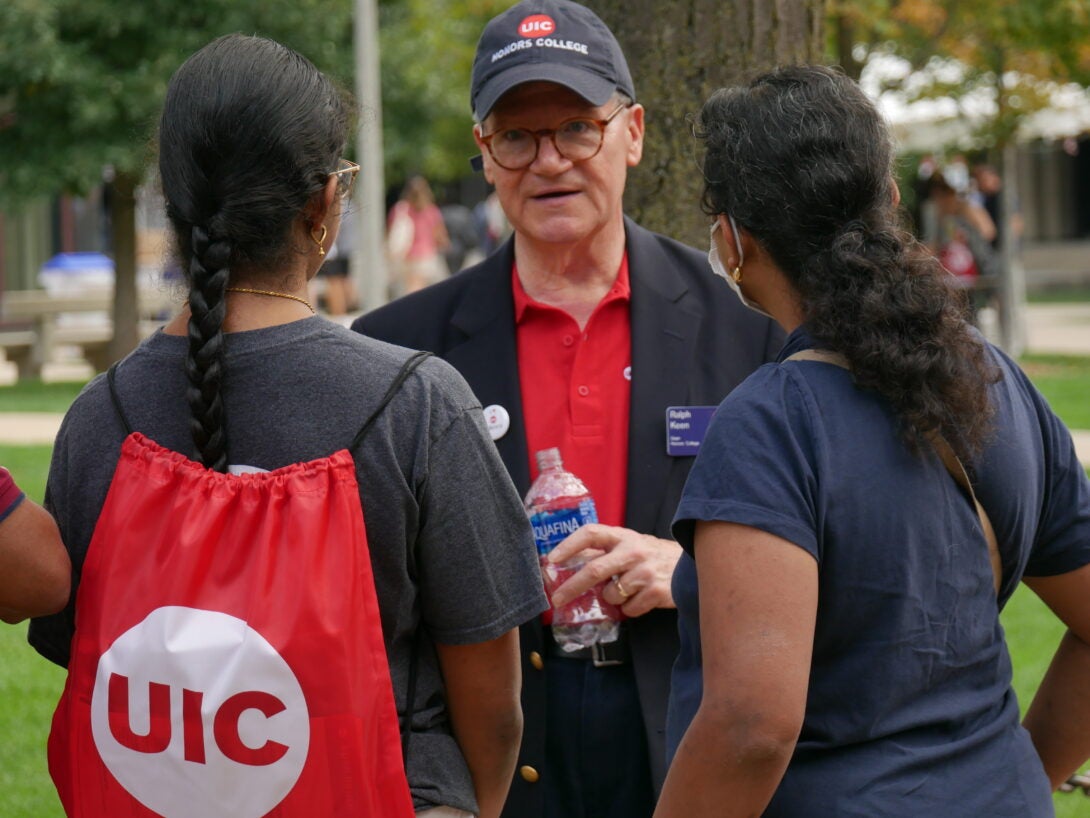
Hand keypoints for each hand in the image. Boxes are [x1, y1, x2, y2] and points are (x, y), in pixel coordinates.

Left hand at [546, 524, 681, 616]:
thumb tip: (567, 563)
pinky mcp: (656, 592)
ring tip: (626, 590)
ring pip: (611, 595)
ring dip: (611, 599)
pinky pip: (629, 609)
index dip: (569, 545)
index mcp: (623, 536)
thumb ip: (604, 552)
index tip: (552, 560)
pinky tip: (640, 598)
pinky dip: (629, 609)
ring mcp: (645, 572)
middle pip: (594, 569)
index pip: (591, 534)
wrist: (692, 565)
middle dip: (571, 586)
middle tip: (557, 599)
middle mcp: (633, 551)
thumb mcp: (629, 545)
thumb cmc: (652, 556)